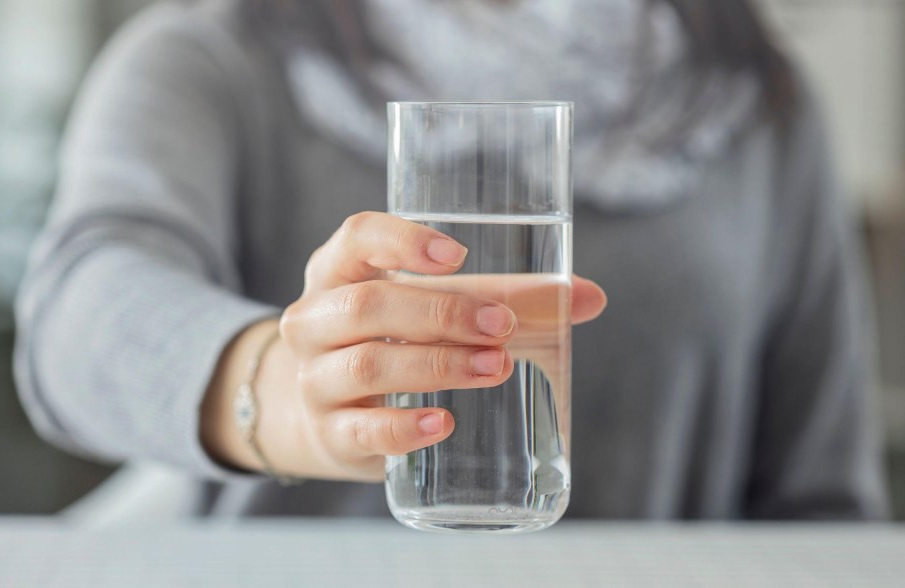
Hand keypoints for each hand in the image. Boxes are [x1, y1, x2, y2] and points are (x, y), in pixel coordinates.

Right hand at [202, 212, 605, 482]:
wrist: (327, 416)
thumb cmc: (394, 346)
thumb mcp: (431, 312)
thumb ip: (504, 298)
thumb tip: (590, 298)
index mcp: (338, 273)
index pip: (355, 238)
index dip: (402, 240)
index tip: (458, 255)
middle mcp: (314, 321)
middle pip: (367, 305)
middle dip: (442, 313)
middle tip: (504, 326)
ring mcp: (314, 380)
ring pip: (368, 365)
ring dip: (438, 366)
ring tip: (496, 368)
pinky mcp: (329, 434)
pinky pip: (363, 430)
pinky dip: (405, 427)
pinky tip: (444, 423)